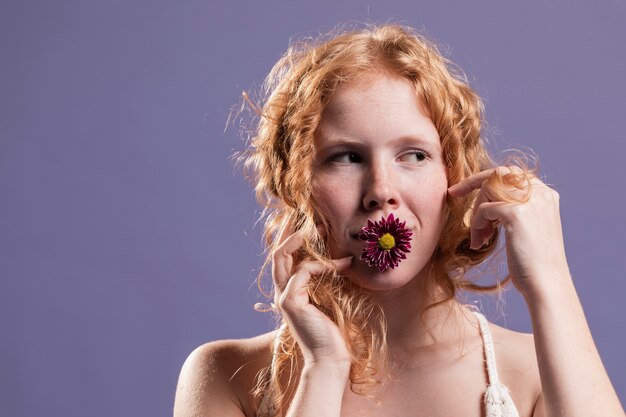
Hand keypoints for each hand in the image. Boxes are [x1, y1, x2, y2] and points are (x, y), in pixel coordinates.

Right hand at [272, 227, 352, 368]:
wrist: (330, 359)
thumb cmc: (333, 334)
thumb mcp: (329, 301)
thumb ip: (325, 284)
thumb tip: (341, 261)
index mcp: (290, 293)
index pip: (284, 259)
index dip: (293, 240)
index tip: (313, 227)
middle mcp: (282, 293)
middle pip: (276, 253)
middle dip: (290, 232)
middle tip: (312, 221)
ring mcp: (284, 297)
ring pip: (282, 257)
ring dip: (303, 241)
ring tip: (325, 231)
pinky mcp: (291, 301)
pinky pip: (303, 271)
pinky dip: (322, 265)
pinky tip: (341, 266)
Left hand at [447, 167, 569, 297]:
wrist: (546, 284)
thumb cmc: (533, 262)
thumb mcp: (527, 228)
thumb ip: (513, 209)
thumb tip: (486, 203)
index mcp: (545, 194)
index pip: (509, 173)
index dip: (483, 179)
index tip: (459, 189)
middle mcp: (540, 192)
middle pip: (496, 175)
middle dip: (472, 185)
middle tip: (453, 195)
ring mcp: (530, 201)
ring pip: (487, 190)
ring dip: (476, 214)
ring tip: (480, 237)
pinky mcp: (516, 213)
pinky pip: (484, 209)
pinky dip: (477, 225)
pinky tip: (481, 243)